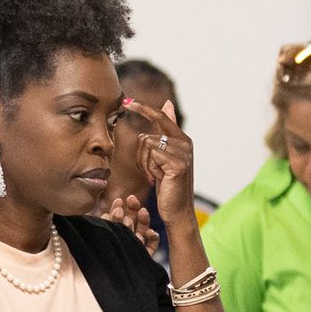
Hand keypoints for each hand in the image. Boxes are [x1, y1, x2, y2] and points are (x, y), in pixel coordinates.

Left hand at [104, 193, 161, 258]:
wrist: (107, 284)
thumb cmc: (100, 256)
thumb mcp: (98, 236)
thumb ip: (105, 226)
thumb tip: (106, 215)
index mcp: (110, 237)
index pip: (115, 221)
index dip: (117, 209)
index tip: (118, 200)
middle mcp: (122, 243)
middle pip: (129, 224)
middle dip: (131, 211)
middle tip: (132, 199)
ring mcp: (133, 251)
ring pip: (140, 233)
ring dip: (143, 220)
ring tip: (143, 211)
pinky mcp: (144, 259)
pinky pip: (151, 247)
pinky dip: (153, 239)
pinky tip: (151, 232)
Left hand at [126, 98, 197, 227]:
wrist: (178, 210)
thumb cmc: (169, 186)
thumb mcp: (165, 156)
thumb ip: (165, 131)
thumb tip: (167, 103)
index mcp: (181, 138)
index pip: (160, 116)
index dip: (143, 107)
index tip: (126, 100)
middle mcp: (184, 142)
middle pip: (146, 136)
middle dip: (140, 156)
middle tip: (150, 172)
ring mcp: (182, 152)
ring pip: (146, 146)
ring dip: (145, 164)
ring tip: (157, 176)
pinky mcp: (177, 163)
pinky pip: (150, 156)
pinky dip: (149, 169)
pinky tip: (159, 179)